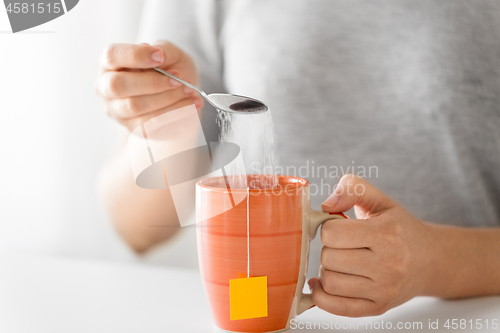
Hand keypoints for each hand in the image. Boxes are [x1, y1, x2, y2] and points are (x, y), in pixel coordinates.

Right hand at [96, 41, 203, 130]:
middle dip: (152, 82)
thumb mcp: (172, 54)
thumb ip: (164, 50)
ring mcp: (117, 111)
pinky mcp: (133, 128)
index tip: (160, 56)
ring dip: (167, 98)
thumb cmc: (172, 69)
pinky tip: (192, 104)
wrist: (183, 96)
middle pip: (117, 85)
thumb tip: (159, 55)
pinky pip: (150, 123)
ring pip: (135, 106)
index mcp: (110, 63)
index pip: (112, 56)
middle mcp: (107, 88)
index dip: (135, 55)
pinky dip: (175, 113)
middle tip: (178, 79)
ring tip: (189, 91)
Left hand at [308, 174, 432, 316]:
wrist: (432, 260)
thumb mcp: (380, 200)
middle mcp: (388, 265)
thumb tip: (326, 204)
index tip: (338, 227)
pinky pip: (335, 307)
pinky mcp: (378, 307)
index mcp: (387, 234)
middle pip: (328, 258)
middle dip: (329, 249)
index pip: (332, 234)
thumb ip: (352, 188)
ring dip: (326, 271)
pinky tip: (324, 284)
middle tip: (341, 245)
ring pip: (329, 283)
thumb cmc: (400, 228)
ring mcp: (384, 290)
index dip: (328, 228)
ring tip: (340, 262)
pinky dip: (322, 295)